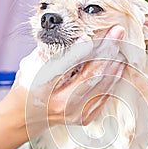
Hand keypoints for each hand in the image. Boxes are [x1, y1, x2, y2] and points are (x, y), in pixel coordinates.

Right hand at [8, 26, 125, 138]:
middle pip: (90, 75)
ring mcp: (75, 113)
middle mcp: (60, 104)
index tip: (91, 34)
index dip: (80, 50)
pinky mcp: (85, 117)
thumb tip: (77, 33)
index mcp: (42, 88)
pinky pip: (105, 94)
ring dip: (114, 62)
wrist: (27, 116)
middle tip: (117, 31)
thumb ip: (52, 50)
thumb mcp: (31, 63)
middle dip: (106, 50)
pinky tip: (118, 62)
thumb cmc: (29, 84)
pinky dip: (114, 76)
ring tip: (120, 43)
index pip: (64, 66)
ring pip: (102, 84)